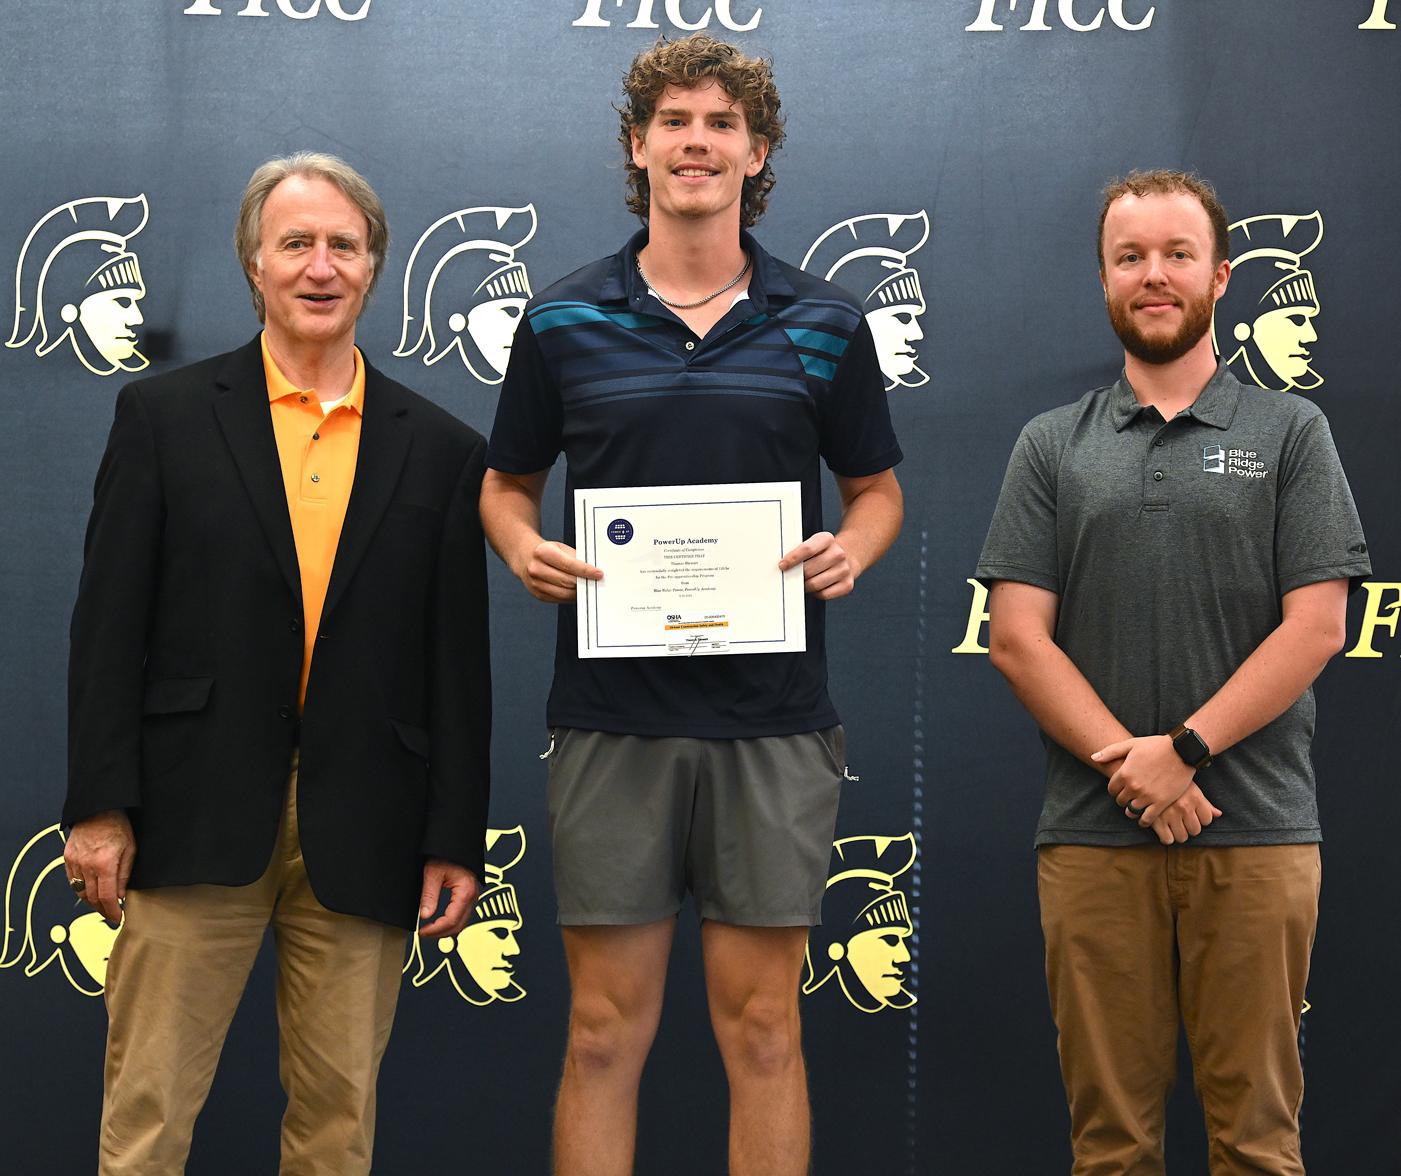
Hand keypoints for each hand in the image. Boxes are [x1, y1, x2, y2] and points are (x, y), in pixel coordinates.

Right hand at [62, 810, 135, 924]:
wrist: (98, 809)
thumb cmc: (117, 826)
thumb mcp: (130, 849)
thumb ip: (124, 875)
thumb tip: (120, 895)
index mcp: (104, 864)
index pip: (106, 897)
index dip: (112, 912)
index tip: (117, 918)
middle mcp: (86, 866)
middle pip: (92, 898)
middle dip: (102, 910)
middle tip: (111, 914)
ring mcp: (74, 863)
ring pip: (80, 892)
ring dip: (91, 901)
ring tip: (102, 905)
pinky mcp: (67, 859)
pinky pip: (72, 881)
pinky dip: (81, 889)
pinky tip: (90, 890)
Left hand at [417, 859, 478, 938]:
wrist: (456, 841)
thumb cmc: (447, 852)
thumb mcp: (433, 873)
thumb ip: (429, 896)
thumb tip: (425, 915)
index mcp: (465, 892)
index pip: (451, 920)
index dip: (435, 930)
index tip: (422, 932)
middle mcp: (472, 896)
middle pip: (459, 925)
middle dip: (441, 933)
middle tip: (424, 933)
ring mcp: (472, 895)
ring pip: (462, 922)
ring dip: (446, 929)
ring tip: (430, 929)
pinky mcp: (469, 894)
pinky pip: (462, 914)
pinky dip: (451, 921)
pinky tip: (439, 920)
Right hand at [517, 540, 600, 603]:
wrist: (524, 556)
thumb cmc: (544, 552)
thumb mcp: (559, 547)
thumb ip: (575, 557)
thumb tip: (592, 568)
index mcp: (543, 552)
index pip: (569, 565)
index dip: (586, 571)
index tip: (597, 574)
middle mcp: (536, 568)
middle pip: (568, 581)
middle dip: (584, 582)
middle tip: (594, 581)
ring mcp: (535, 583)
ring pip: (565, 593)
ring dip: (578, 592)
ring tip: (585, 586)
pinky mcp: (538, 594)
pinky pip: (559, 599)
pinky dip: (570, 597)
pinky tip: (574, 591)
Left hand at [779, 531, 859, 599]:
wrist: (849, 556)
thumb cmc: (825, 552)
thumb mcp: (814, 543)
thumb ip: (800, 550)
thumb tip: (784, 564)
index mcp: (827, 539)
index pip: (807, 549)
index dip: (792, 559)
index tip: (783, 565)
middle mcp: (838, 554)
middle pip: (809, 570)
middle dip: (798, 575)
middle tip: (795, 575)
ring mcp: (844, 570)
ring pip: (815, 584)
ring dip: (806, 585)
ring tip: (806, 581)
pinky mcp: (847, 585)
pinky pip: (824, 594)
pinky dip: (816, 593)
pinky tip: (817, 586)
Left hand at [1094, 734, 1194, 824]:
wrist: (1182, 750)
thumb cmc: (1156, 745)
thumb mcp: (1131, 744)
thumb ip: (1110, 752)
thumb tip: (1093, 757)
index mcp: (1124, 773)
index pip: (1111, 789)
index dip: (1114, 789)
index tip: (1120, 789)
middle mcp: (1133, 786)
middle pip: (1120, 800)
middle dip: (1123, 799)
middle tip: (1128, 798)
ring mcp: (1147, 796)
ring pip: (1131, 811)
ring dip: (1131, 810)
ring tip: (1135, 808)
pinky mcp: (1161, 802)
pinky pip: (1147, 818)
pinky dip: (1143, 821)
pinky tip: (1144, 819)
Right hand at [1148, 783, 1222, 844]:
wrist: (1150, 773)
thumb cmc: (1172, 781)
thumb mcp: (1191, 788)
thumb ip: (1205, 803)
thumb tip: (1218, 814)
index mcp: (1195, 798)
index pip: (1207, 820)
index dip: (1200, 818)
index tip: (1192, 813)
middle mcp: (1184, 807)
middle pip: (1195, 830)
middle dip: (1189, 827)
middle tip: (1181, 819)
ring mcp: (1170, 814)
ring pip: (1182, 837)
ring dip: (1178, 833)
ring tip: (1172, 824)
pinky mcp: (1156, 820)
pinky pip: (1167, 839)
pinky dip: (1166, 837)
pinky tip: (1164, 829)